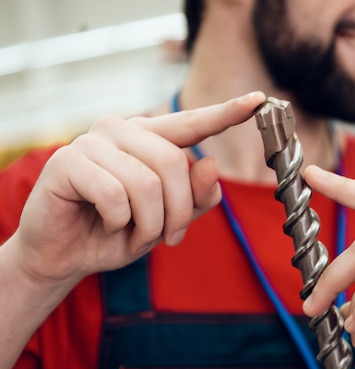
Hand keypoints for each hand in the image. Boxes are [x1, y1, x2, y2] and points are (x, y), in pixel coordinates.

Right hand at [9, 91, 265, 290]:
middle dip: (178, 212)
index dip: (226, 113)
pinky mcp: (67, 160)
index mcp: (149, 138)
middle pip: (174, 163)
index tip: (258, 100)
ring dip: (149, 224)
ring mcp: (93, 141)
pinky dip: (118, 223)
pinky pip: (114, 196)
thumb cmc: (118, 231)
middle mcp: (122, 130)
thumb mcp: (169, 220)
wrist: (66, 254)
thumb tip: (210, 164)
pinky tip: (106, 224)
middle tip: (169, 237)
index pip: (192, 122)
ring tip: (134, 234)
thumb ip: (196, 196)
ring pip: (147, 183)